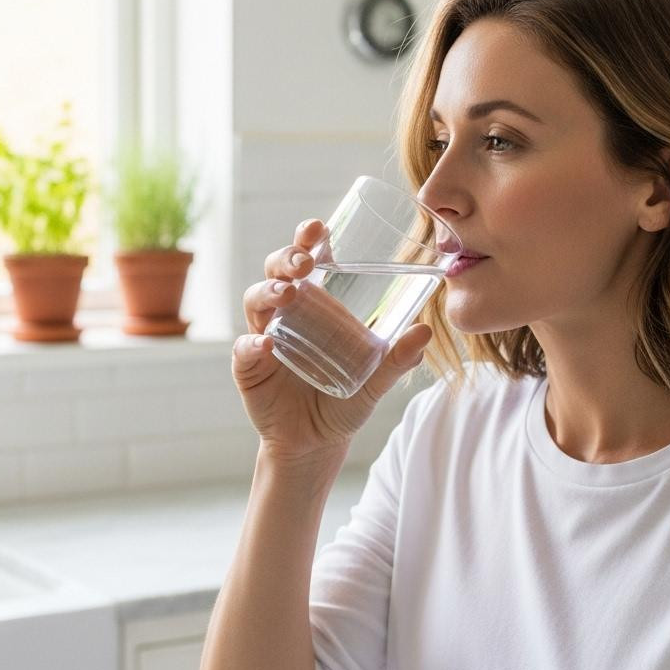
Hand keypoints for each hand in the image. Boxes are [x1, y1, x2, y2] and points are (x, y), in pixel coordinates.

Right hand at [233, 218, 432, 465]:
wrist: (318, 442)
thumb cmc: (344, 400)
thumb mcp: (375, 380)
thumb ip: (397, 359)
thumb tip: (425, 331)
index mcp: (315, 303)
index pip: (307, 259)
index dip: (308, 239)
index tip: (319, 227)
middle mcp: (285, 312)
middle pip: (277, 271)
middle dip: (287, 258)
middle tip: (305, 261)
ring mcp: (263, 336)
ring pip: (256, 301)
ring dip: (270, 291)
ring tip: (289, 294)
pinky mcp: (249, 368)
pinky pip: (244, 350)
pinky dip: (252, 345)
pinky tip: (265, 344)